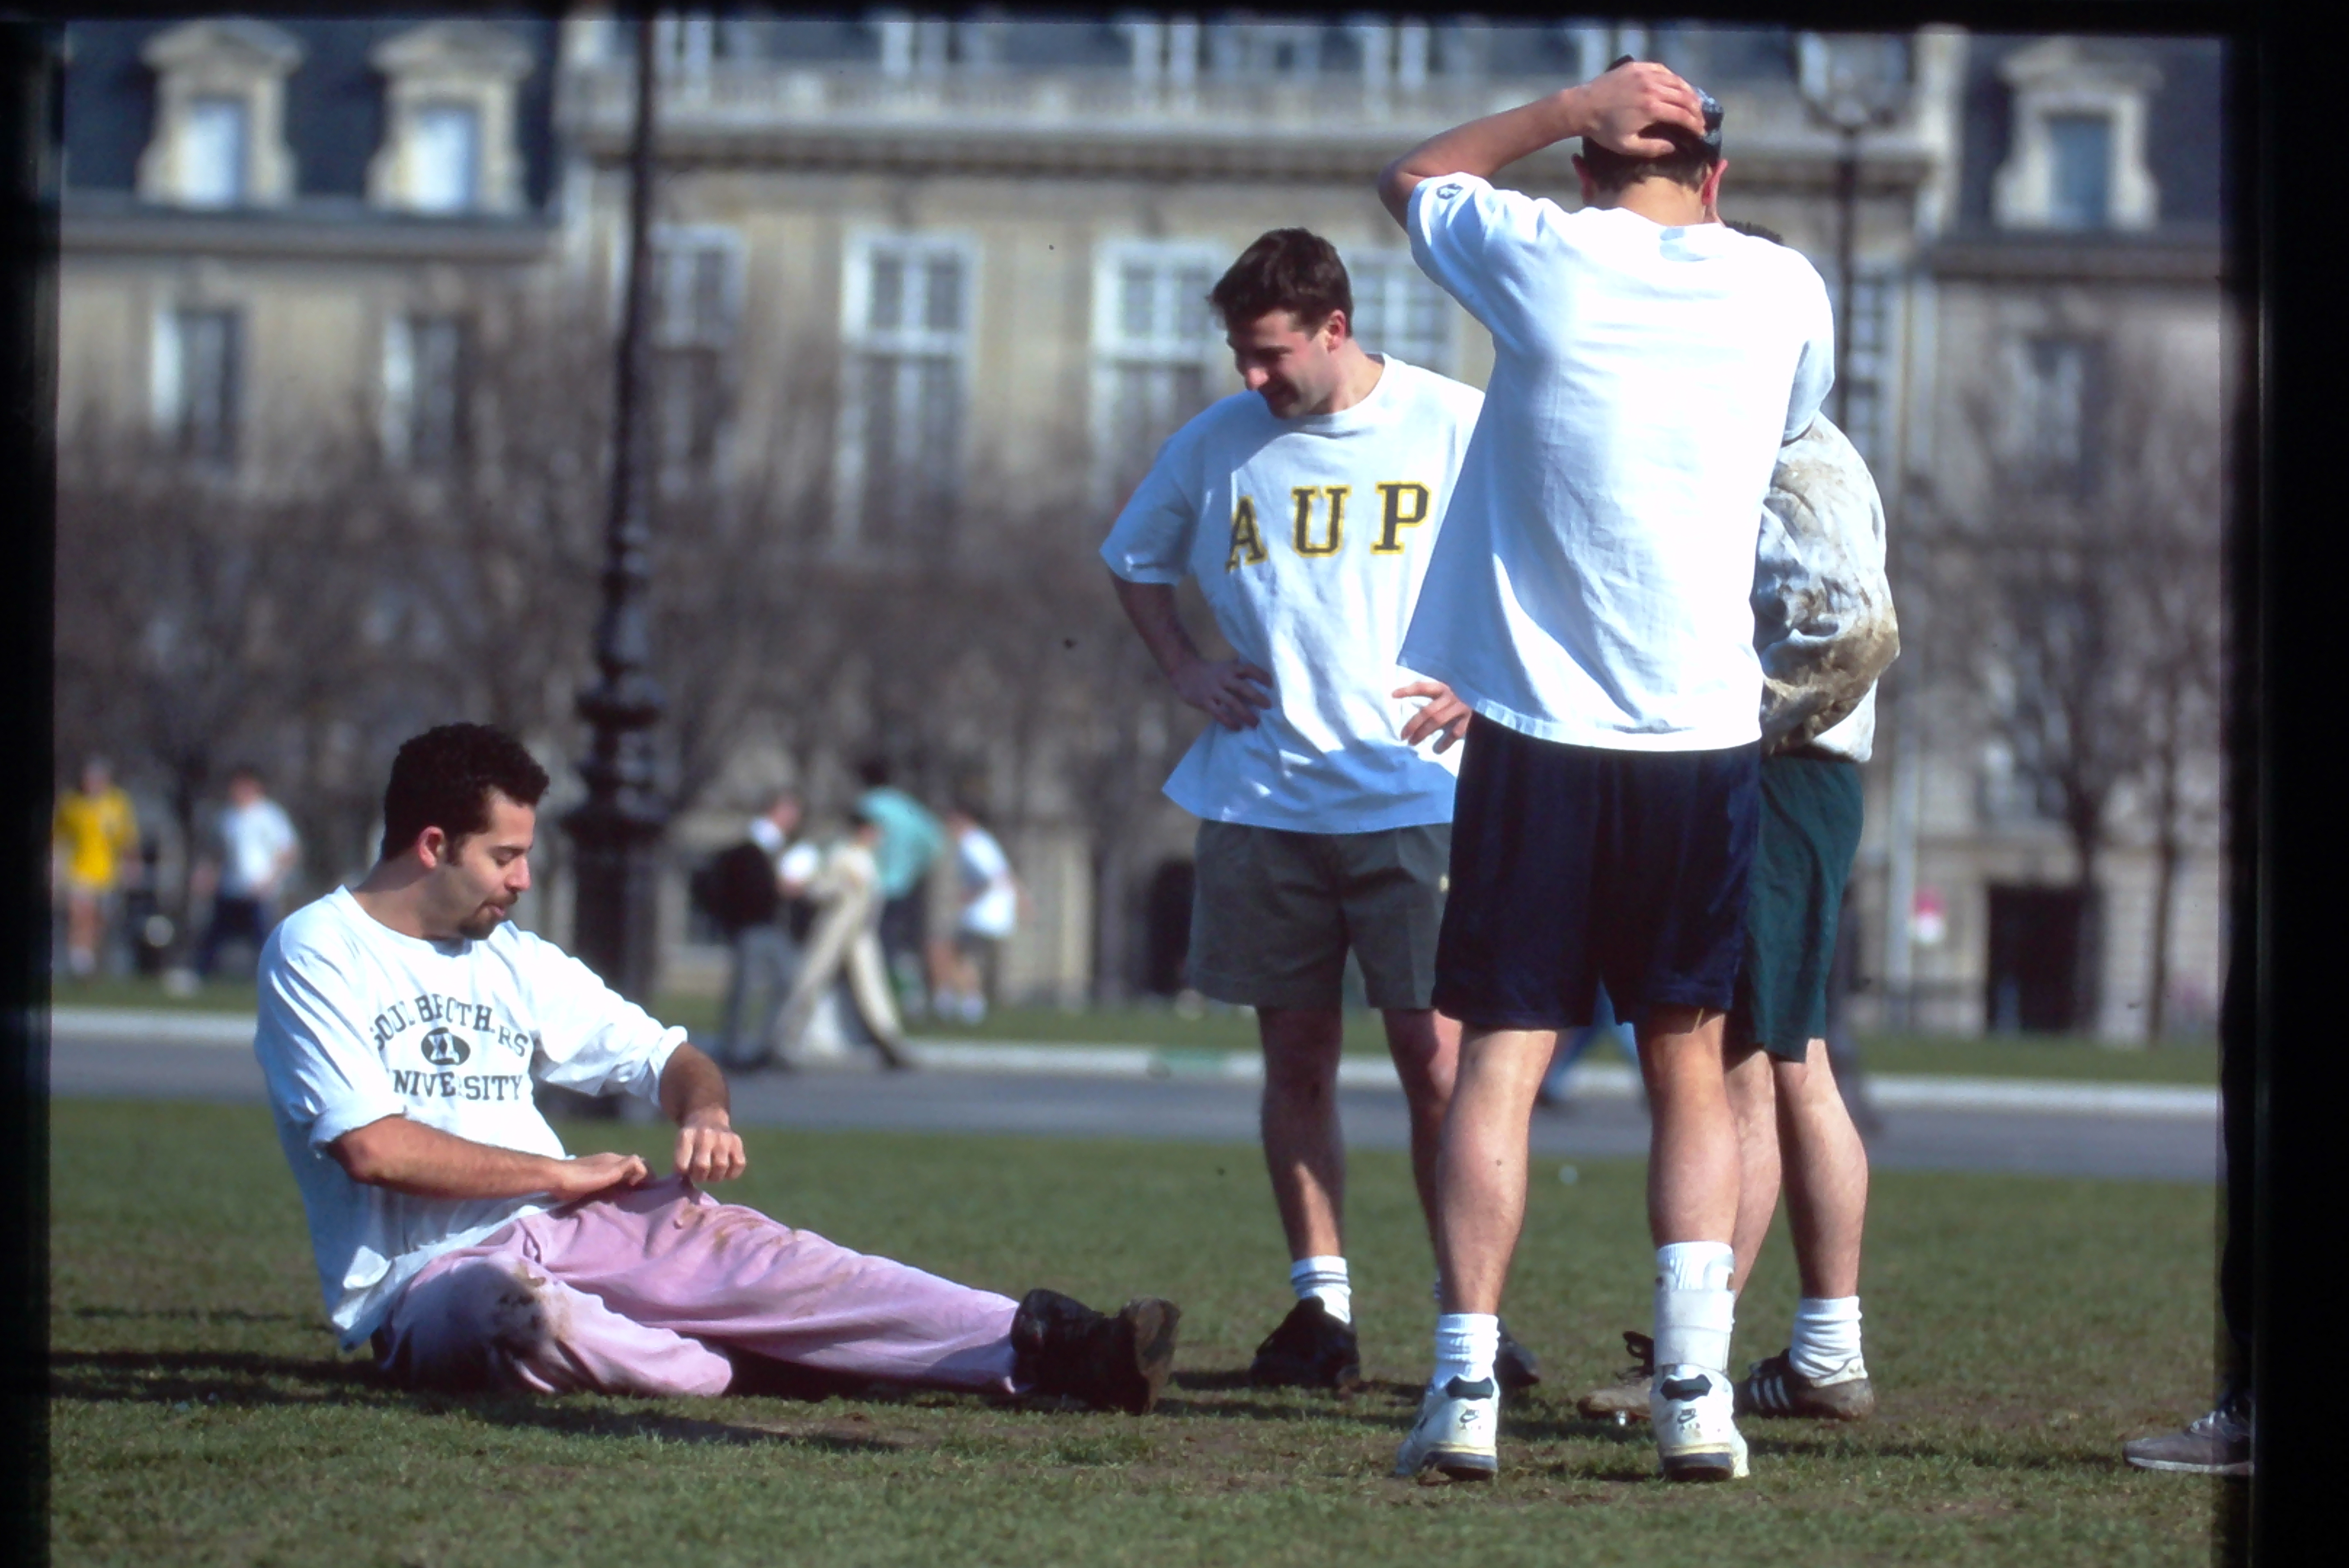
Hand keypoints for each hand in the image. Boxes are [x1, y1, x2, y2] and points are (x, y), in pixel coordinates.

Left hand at [552, 1151, 649, 1200]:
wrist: (556, 1179)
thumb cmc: (584, 1177)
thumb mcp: (610, 1171)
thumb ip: (629, 1166)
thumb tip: (645, 1168)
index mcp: (615, 1159)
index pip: (640, 1161)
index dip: (646, 1174)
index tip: (644, 1189)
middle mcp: (609, 1162)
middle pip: (630, 1169)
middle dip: (638, 1181)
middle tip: (638, 1197)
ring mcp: (599, 1170)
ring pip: (619, 1176)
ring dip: (626, 1186)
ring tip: (626, 1200)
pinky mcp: (590, 1179)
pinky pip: (608, 1182)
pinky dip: (614, 1188)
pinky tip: (610, 1198)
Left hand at [673, 1113, 746, 1183]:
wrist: (709, 1119)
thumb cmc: (692, 1141)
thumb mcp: (680, 1147)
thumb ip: (680, 1164)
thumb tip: (686, 1181)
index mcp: (686, 1136)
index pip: (681, 1166)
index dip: (683, 1174)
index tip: (685, 1171)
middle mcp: (705, 1134)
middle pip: (702, 1166)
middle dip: (699, 1177)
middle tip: (699, 1175)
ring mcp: (723, 1137)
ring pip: (721, 1166)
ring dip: (715, 1176)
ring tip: (711, 1174)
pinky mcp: (737, 1142)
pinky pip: (739, 1164)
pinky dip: (731, 1173)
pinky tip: (724, 1171)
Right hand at [1172, 657, 1275, 730]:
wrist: (1184, 671)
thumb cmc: (1209, 672)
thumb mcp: (1224, 667)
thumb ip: (1238, 674)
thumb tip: (1259, 684)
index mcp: (1230, 669)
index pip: (1248, 669)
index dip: (1260, 675)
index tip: (1271, 683)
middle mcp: (1223, 678)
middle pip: (1243, 687)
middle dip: (1257, 697)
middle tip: (1268, 706)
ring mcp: (1214, 690)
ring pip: (1232, 702)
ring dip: (1245, 714)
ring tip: (1255, 723)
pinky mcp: (1205, 701)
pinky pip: (1219, 713)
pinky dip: (1229, 721)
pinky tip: (1238, 727)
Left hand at [1395, 680, 1472, 753]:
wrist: (1486, 694)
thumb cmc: (1462, 692)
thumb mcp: (1448, 690)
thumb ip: (1434, 695)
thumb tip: (1408, 699)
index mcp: (1443, 687)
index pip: (1422, 687)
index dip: (1408, 690)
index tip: (1392, 695)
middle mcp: (1451, 695)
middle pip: (1427, 711)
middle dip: (1413, 724)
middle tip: (1402, 736)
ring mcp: (1461, 706)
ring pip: (1438, 721)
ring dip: (1423, 733)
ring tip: (1412, 743)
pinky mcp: (1470, 717)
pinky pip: (1456, 731)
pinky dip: (1446, 741)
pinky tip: (1437, 749)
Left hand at [1567, 59, 1707, 157]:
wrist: (1583, 106)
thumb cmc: (1603, 130)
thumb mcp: (1627, 145)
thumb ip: (1652, 148)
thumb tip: (1673, 147)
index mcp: (1652, 109)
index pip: (1683, 115)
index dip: (1695, 124)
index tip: (1700, 132)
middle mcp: (1653, 88)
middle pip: (1684, 97)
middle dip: (1696, 110)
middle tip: (1700, 119)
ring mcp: (1645, 74)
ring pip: (1677, 81)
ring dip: (1689, 92)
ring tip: (1694, 103)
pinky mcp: (1638, 67)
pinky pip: (1663, 70)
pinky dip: (1673, 78)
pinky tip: (1676, 86)